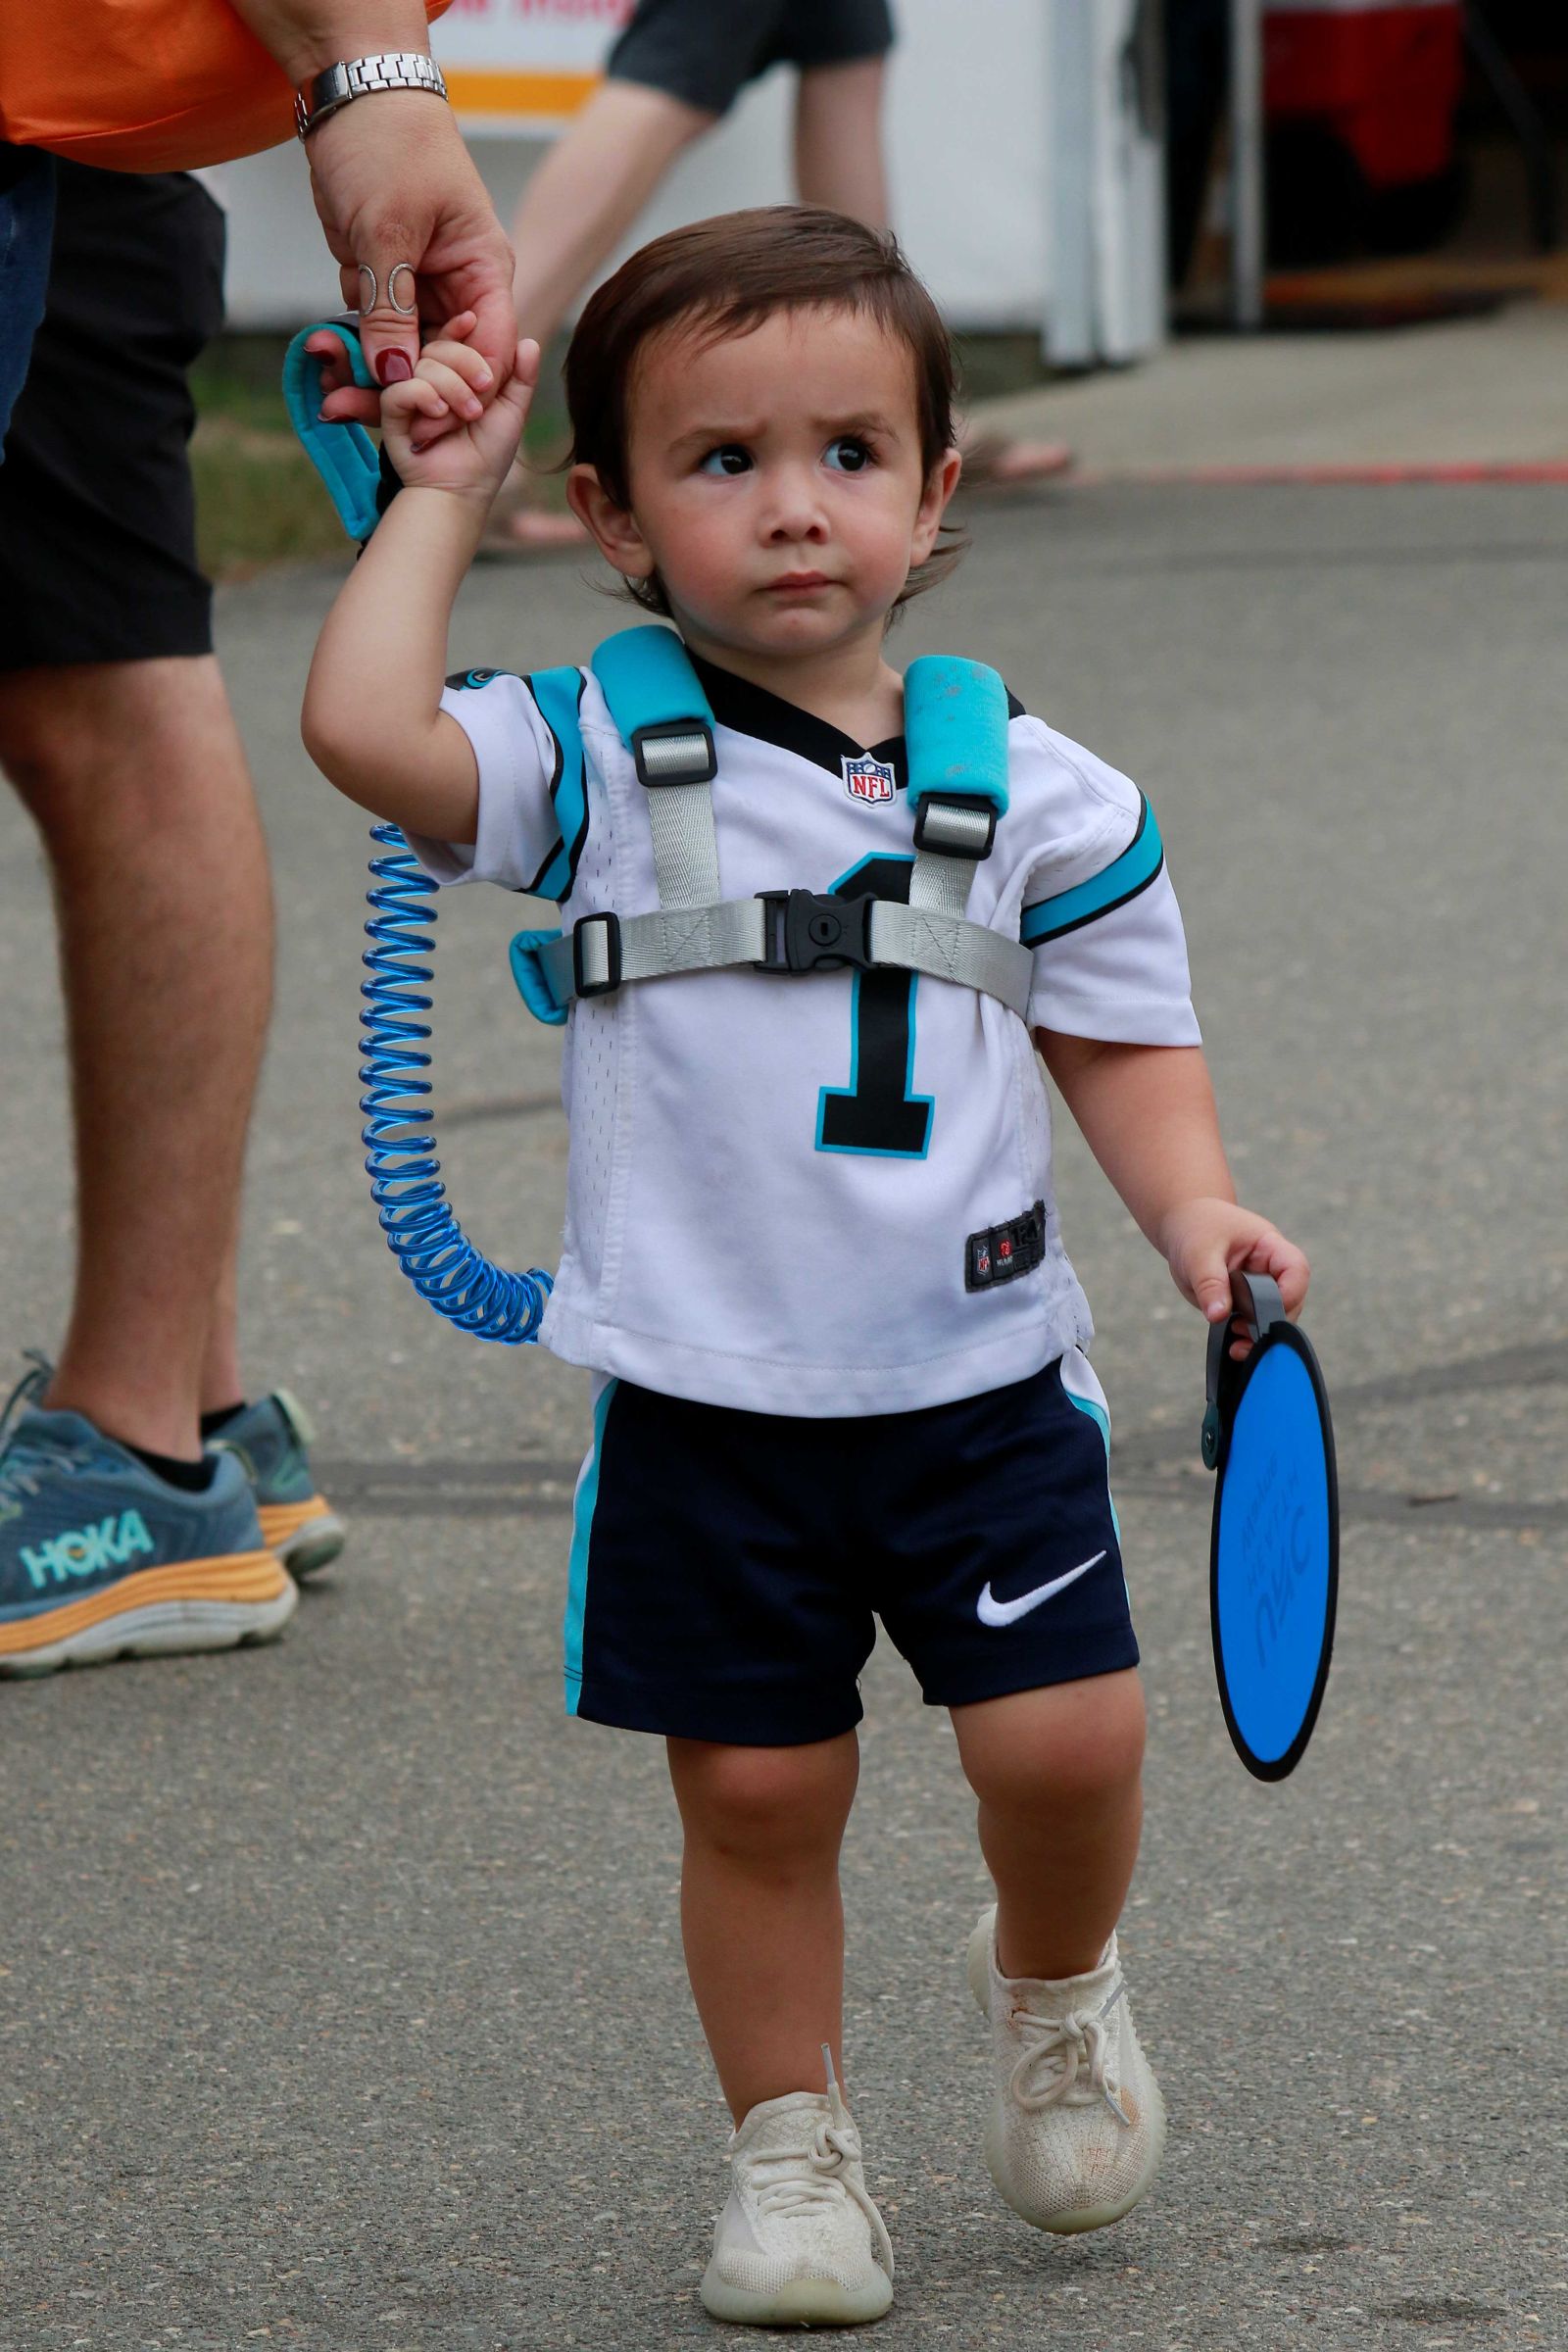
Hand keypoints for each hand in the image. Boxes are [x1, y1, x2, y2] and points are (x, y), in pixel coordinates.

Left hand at [304, 95, 516, 409]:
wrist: (349, 91)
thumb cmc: (386, 141)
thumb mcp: (386, 228)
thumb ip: (391, 308)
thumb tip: (397, 378)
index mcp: (483, 271)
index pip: (489, 351)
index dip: (462, 391)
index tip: (423, 419)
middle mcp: (459, 287)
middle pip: (443, 361)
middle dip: (403, 390)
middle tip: (353, 410)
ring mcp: (420, 287)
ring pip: (403, 352)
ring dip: (368, 373)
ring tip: (331, 396)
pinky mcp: (384, 282)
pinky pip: (372, 331)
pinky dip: (349, 346)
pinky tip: (323, 362)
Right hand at [380, 331, 539, 500]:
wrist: (462, 490)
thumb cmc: (486, 455)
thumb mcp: (511, 410)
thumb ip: (521, 377)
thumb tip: (528, 341)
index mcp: (453, 373)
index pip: (451, 338)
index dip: (460, 328)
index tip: (472, 321)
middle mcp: (428, 378)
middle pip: (438, 345)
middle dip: (464, 363)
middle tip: (481, 394)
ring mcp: (409, 392)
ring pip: (423, 364)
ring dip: (450, 387)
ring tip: (465, 416)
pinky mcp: (393, 411)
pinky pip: (402, 387)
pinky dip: (423, 396)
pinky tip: (438, 413)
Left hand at [1157, 1197, 1309, 1358]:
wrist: (1183, 1225)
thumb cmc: (1195, 1229)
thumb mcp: (1198, 1253)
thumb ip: (1210, 1283)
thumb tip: (1218, 1315)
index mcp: (1269, 1246)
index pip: (1296, 1269)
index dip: (1290, 1293)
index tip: (1264, 1311)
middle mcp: (1271, 1269)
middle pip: (1291, 1300)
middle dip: (1271, 1321)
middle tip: (1243, 1332)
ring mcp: (1260, 1287)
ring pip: (1274, 1316)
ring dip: (1260, 1334)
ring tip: (1238, 1347)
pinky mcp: (1245, 1303)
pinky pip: (1254, 1322)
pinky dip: (1248, 1336)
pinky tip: (1235, 1347)